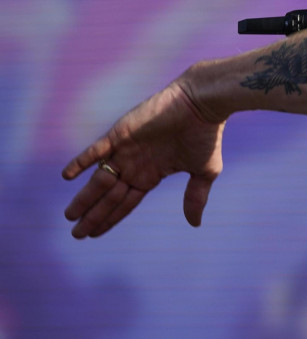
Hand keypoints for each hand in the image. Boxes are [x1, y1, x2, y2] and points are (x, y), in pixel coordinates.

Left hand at [62, 79, 224, 237]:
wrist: (202, 104)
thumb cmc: (206, 136)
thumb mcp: (205, 172)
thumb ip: (195, 197)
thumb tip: (195, 224)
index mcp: (151, 175)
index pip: (125, 202)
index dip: (109, 218)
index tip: (93, 234)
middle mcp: (135, 165)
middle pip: (108, 196)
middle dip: (92, 215)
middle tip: (76, 234)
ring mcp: (126, 150)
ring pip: (99, 179)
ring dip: (84, 197)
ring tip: (69, 216)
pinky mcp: (120, 134)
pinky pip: (96, 150)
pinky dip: (81, 162)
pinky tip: (67, 176)